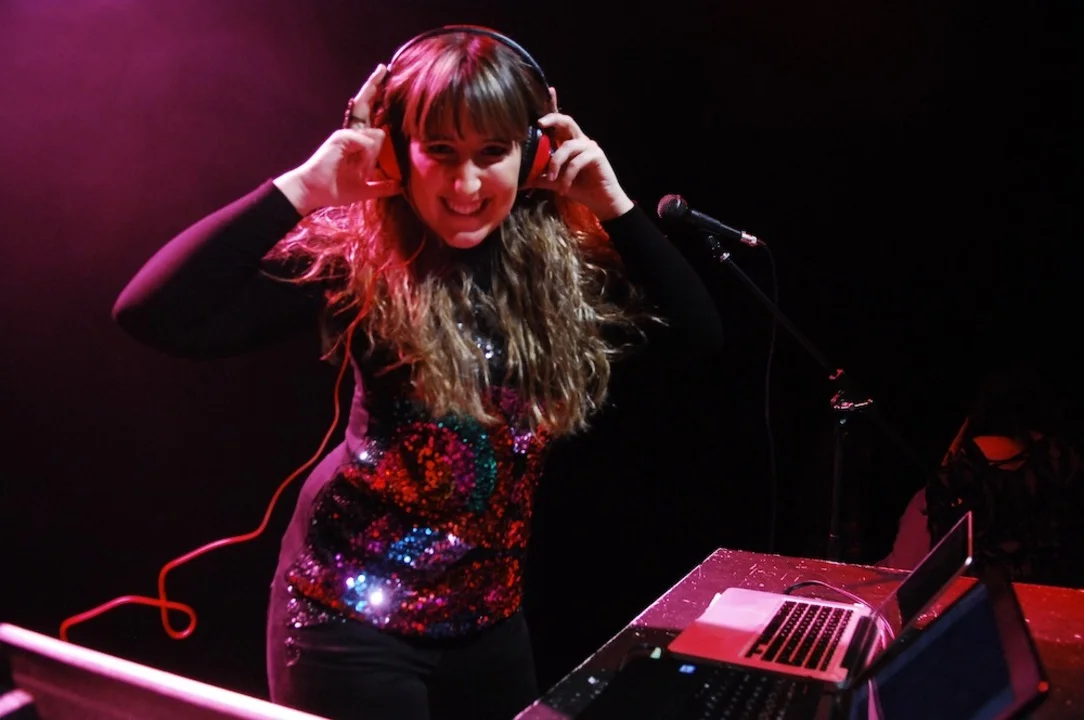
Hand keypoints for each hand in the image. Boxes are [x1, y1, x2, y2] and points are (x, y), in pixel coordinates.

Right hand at [273, 64, 400, 214]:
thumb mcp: (365, 190)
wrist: (314, 192)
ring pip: (376, 135)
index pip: (371, 117)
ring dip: (372, 158)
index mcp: (358, 142)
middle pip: (366, 104)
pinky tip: (358, 168)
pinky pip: (367, 142)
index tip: (384, 79)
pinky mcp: (341, 137)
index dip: (378, 100)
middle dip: (374, 84)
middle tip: (384, 67)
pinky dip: (367, 157)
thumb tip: (400, 186)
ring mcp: (346, 133)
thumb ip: (382, 187)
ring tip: (358, 171)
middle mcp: (352, 133)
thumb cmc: (335, 189)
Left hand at [530, 89, 633, 220]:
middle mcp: (580, 140)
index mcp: (569, 143)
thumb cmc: (580, 189)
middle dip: (552, 119)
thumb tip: (521, 180)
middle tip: (539, 123)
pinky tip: (564, 188)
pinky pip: (577, 161)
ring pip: (567, 146)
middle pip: (567, 121)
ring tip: (551, 180)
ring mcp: (590, 147)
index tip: (550, 90)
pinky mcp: (597, 156)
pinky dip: (567, 176)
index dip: (555, 106)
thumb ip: (541, 177)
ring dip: (556, 163)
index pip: (560, 122)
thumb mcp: (555, 182)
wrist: (601, 202)